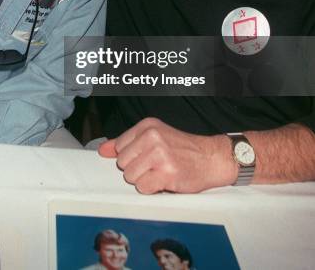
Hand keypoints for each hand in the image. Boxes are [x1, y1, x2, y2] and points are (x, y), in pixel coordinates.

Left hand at [98, 118, 236, 192]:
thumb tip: (103, 150)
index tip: (144, 158)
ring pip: (130, 176)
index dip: (130, 157)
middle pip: (122, 163)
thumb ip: (127, 143)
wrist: (211, 158)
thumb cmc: (183, 149)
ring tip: (159, 173)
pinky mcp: (166, 173)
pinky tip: (164, 181)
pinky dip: (152, 189)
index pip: (119, 147)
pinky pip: (142, 188)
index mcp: (147, 126)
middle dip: (136, 169)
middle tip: (154, 166)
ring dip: (144, 180)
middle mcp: (152, 137)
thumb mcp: (155, 137)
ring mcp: (159, 155)